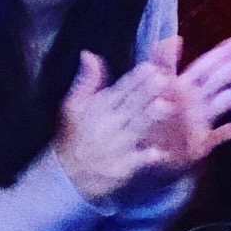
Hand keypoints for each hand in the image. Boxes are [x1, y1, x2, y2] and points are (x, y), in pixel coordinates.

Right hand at [54, 52, 174, 201]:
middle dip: (147, 93)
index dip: (135, 78)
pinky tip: (162, 149)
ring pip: (137, 130)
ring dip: (151, 118)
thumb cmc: (74, 136)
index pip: (120, 90)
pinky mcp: (123, 168)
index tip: (150, 66)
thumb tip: (88, 53)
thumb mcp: (73, 106)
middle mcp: (108, 126)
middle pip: (131, 106)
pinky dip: (150, 155)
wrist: (65, 178)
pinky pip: (139, 160)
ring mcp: (117, 148)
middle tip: (164, 78)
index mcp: (99, 108)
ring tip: (166, 105)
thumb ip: (86, 80)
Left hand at [141, 34, 230, 177]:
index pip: (209, 63)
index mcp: (183, 87)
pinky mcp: (201, 144)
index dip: (226, 49)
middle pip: (222, 77)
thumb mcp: (147, 87)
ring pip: (227, 101)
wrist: (134, 156)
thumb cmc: (140, 119)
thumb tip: (174, 37)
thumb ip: (161, 63)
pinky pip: (222, 135)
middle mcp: (196, 100)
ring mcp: (201, 121)